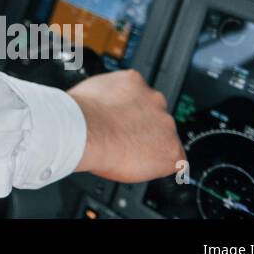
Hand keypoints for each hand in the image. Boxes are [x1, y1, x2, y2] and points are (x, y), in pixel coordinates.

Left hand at [68, 69, 183, 182]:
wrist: (82, 132)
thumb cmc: (102, 154)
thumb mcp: (133, 172)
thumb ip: (147, 159)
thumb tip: (142, 155)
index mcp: (171, 151)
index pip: (170, 147)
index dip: (152, 144)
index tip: (140, 143)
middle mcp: (168, 124)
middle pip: (158, 121)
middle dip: (142, 123)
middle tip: (119, 129)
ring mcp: (152, 100)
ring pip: (145, 100)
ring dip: (132, 104)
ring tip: (109, 114)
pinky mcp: (135, 81)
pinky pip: (129, 82)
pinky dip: (118, 88)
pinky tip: (105, 99)